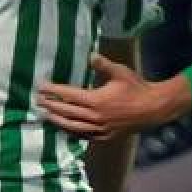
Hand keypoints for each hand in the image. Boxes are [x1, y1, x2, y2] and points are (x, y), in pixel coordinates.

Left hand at [36, 54, 185, 140]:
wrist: (153, 109)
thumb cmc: (136, 87)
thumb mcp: (121, 72)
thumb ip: (104, 65)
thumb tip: (91, 55)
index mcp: (97, 100)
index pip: (69, 95)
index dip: (53, 91)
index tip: (41, 86)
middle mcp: (96, 116)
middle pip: (67, 112)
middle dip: (51, 105)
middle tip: (37, 101)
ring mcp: (100, 128)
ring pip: (73, 126)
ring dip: (57, 121)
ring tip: (46, 115)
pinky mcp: (105, 136)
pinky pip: (84, 136)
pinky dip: (72, 132)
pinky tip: (65, 128)